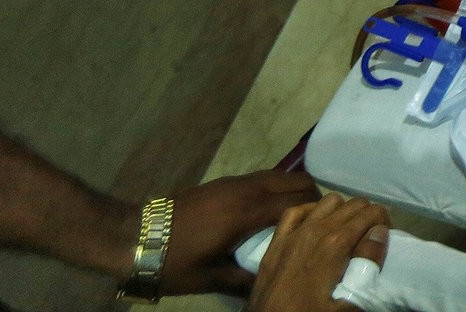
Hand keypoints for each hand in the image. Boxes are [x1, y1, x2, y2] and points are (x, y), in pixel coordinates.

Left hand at [154, 171, 319, 297]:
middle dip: (312, 196)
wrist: (133, 238)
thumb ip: (246, 281)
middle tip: (320, 221)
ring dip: (293, 190)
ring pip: (278, 176)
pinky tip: (268, 213)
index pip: (298, 203)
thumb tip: (272, 289)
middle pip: (294, 181)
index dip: (320, 213)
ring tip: (298, 216)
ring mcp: (232, 183)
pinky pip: (261, 179)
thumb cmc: (174, 261)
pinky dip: (275, 189)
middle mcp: (245, 190)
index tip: (332, 226)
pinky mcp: (221, 183)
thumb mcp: (211, 279)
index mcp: (247, 212)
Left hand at [247, 194, 389, 311]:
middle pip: (353, 204)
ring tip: (345, 232)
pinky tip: (316, 225)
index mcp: (336, 244)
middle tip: (368, 239)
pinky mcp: (276, 241)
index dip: (383, 223)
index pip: (371, 213)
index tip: (383, 240)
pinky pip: (297, 211)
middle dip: (367, 217)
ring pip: (328, 201)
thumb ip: (367, 265)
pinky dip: (311, 212)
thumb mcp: (347, 304)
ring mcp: (293, 233)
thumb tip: (380, 232)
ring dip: (342, 211)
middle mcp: (316, 230)